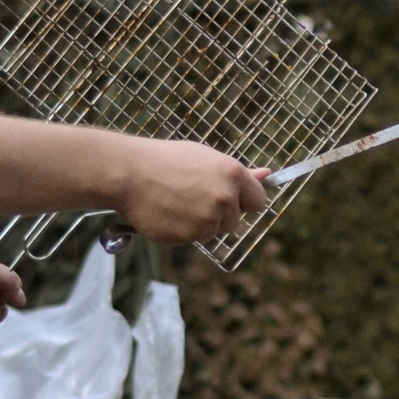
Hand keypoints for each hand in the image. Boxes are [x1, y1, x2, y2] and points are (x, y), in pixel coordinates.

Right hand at [111, 139, 269, 244]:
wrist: (130, 173)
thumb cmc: (167, 160)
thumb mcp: (206, 159)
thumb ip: (239, 173)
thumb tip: (268, 175)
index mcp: (233, 175)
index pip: (258, 201)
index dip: (243, 202)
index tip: (231, 199)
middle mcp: (225, 199)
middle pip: (234, 220)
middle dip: (218, 214)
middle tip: (192, 196)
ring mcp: (207, 220)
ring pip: (212, 231)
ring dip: (198, 223)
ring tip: (175, 202)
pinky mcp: (189, 236)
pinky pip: (192, 239)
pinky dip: (181, 232)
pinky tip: (166, 213)